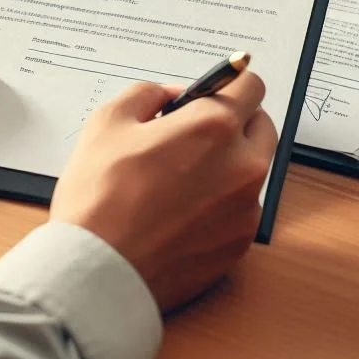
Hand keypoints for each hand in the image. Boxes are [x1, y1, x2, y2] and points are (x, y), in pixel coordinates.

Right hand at [50, 72, 276, 313]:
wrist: (96, 274)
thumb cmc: (99, 198)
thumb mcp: (109, 121)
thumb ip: (149, 94)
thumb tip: (172, 97)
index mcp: (215, 126)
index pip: (251, 85)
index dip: (229, 84)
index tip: (215, 93)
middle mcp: (242, 165)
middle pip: (261, 126)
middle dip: (234, 122)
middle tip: (195, 133)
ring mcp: (245, 208)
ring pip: (253, 169)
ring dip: (229, 163)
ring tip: (182, 177)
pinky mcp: (240, 243)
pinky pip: (242, 208)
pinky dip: (222, 203)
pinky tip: (182, 211)